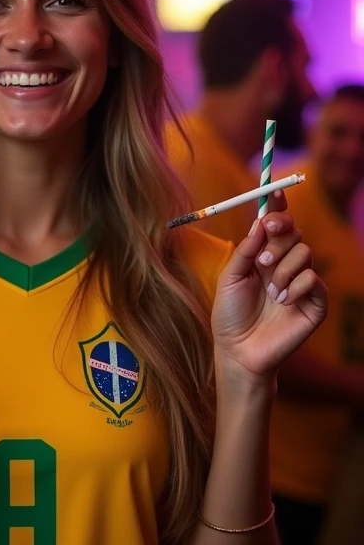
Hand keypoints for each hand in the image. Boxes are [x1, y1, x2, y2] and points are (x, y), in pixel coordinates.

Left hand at [211, 208, 326, 381]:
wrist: (238, 351)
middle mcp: (285, 265)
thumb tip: (260, 221)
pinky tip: (282, 302)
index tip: (273, 193)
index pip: (277, 225)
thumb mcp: (230, 277)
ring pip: (305, 253)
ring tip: (269, 291)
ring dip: (283, 268)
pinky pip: (314, 280)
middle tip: (264, 250)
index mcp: (264, 256)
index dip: (277, 206)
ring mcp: (302, 283)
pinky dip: (296, 287)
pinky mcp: (315, 303)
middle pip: (294, 232)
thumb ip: (246, 250)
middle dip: (280, 234)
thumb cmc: (229, 316)